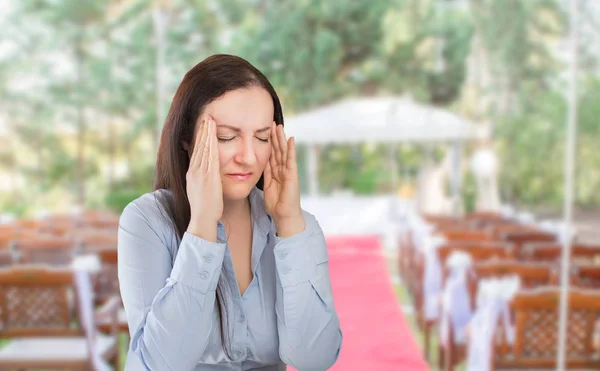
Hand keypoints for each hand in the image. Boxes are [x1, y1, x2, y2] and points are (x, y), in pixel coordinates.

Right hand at [186, 116, 221, 241]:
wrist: (203, 219)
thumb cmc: (205, 207)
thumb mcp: (200, 189)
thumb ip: (202, 178)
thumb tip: (203, 171)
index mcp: (193, 173)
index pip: (196, 150)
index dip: (199, 136)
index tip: (203, 125)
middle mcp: (195, 170)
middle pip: (198, 146)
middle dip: (202, 130)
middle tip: (206, 116)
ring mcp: (200, 173)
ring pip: (203, 149)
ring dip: (206, 133)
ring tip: (210, 120)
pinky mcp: (207, 177)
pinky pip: (209, 157)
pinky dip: (210, 144)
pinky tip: (212, 135)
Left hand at [263, 122, 304, 236]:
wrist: (284, 215)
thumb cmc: (276, 204)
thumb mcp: (266, 186)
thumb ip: (265, 174)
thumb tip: (258, 164)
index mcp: (275, 172)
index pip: (271, 154)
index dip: (268, 143)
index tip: (264, 131)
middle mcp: (282, 169)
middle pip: (277, 149)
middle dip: (274, 136)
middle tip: (272, 122)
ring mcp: (288, 170)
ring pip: (283, 151)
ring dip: (281, 138)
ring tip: (279, 126)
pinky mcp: (292, 174)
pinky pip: (291, 159)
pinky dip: (291, 149)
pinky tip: (290, 139)